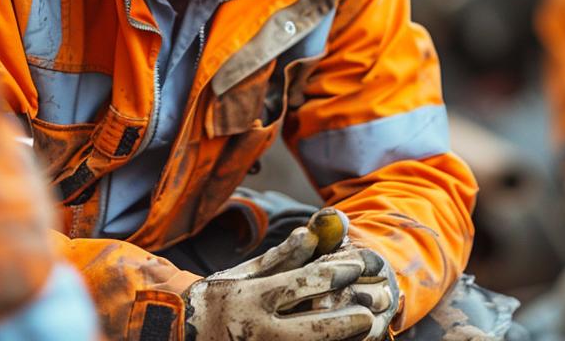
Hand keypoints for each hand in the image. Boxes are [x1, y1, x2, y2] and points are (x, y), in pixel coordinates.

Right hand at [184, 213, 396, 340]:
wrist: (182, 335)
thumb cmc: (218, 299)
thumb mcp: (244, 274)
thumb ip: (280, 258)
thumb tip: (310, 235)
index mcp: (252, 298)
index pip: (303, 284)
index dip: (337, 273)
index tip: (362, 264)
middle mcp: (257, 331)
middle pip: (316, 328)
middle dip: (353, 316)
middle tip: (382, 301)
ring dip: (347, 337)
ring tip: (374, 323)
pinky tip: (349, 340)